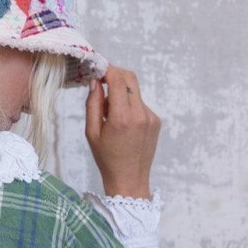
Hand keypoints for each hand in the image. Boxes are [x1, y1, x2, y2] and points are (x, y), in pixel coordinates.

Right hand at [85, 65, 159, 197]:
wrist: (130, 179)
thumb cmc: (106, 158)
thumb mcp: (91, 132)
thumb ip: (92, 104)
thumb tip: (95, 82)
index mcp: (121, 118)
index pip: (118, 79)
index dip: (107, 69)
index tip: (97, 69)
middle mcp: (140, 114)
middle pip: (130, 78)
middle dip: (115, 74)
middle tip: (102, 81)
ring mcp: (151, 117)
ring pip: (134, 92)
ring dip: (121, 93)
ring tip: (110, 114)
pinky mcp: (156, 121)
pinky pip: (140, 104)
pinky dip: (129, 106)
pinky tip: (123, 125)